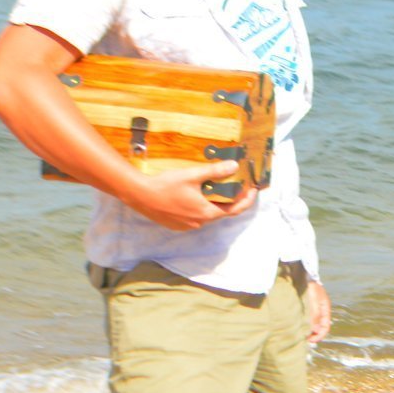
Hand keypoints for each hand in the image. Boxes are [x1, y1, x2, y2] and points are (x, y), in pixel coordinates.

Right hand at [123, 162, 255, 230]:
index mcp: (206, 212)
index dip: (246, 200)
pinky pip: (195, 216)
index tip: (253, 190)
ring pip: (207, 214)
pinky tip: (195, 195)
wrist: (139, 195)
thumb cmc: (166, 185)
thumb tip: (234, 166)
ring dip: (213, 203)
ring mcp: (187, 226)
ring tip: (215, 187)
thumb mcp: (193, 175)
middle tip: (236, 185)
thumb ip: (214, 171)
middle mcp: (199, 223)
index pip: (234, 210)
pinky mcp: (177, 225)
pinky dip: (200, 207)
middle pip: (221, 212)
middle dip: (230, 199)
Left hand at [302, 278, 332, 342]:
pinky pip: (305, 318)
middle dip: (312, 335)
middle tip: (303, 340)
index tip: (310, 341)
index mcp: (325, 309)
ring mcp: (312, 308)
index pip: (325, 327)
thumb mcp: (313, 301)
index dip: (319, 336)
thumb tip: (315, 330)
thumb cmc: (309, 286)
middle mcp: (320, 310)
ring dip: (306, 330)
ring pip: (311, 323)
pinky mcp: (304, 306)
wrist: (301, 273)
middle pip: (318, 327)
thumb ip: (315, 314)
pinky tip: (295, 326)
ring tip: (298, 335)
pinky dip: (302, 324)